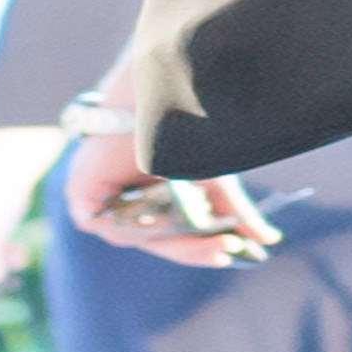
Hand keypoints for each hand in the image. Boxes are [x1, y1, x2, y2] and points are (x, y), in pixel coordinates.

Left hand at [60, 128, 278, 268]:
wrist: (154, 100)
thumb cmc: (182, 129)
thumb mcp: (213, 180)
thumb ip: (235, 213)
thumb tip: (269, 240)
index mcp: (149, 195)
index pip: (174, 234)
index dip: (200, 248)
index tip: (231, 252)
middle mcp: (123, 198)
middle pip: (158, 240)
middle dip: (193, 248)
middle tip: (227, 249)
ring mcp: (99, 201)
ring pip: (140, 236)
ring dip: (170, 228)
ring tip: (188, 204)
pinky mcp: (81, 199)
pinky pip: (114, 227)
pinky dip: (140, 220)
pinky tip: (161, 207)